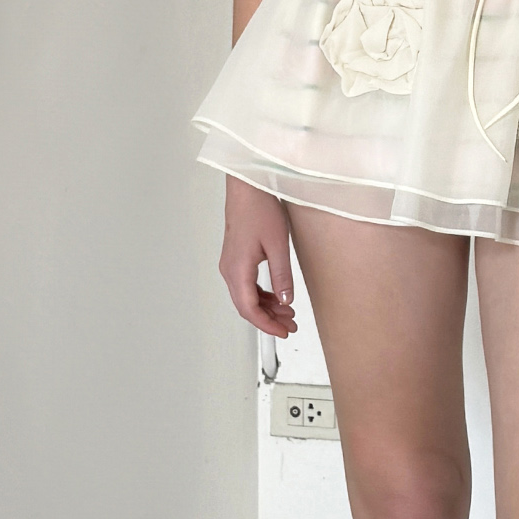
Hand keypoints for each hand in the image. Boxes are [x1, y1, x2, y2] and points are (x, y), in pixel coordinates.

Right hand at [219, 179, 298, 335]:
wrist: (247, 186)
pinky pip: (246, 285)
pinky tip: (277, 297)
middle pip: (246, 306)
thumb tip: (286, 300)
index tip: (282, 332)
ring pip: (246, 297)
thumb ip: (282, 276)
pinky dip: (261, 295)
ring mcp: (230, 264)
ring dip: (266, 307)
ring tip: (288, 313)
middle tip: (289, 326)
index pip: (249, 309)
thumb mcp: (278, 245)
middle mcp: (229, 269)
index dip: (266, 325)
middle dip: (268, 319)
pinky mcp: (236, 258)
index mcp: (237, 269)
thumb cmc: (259, 208)